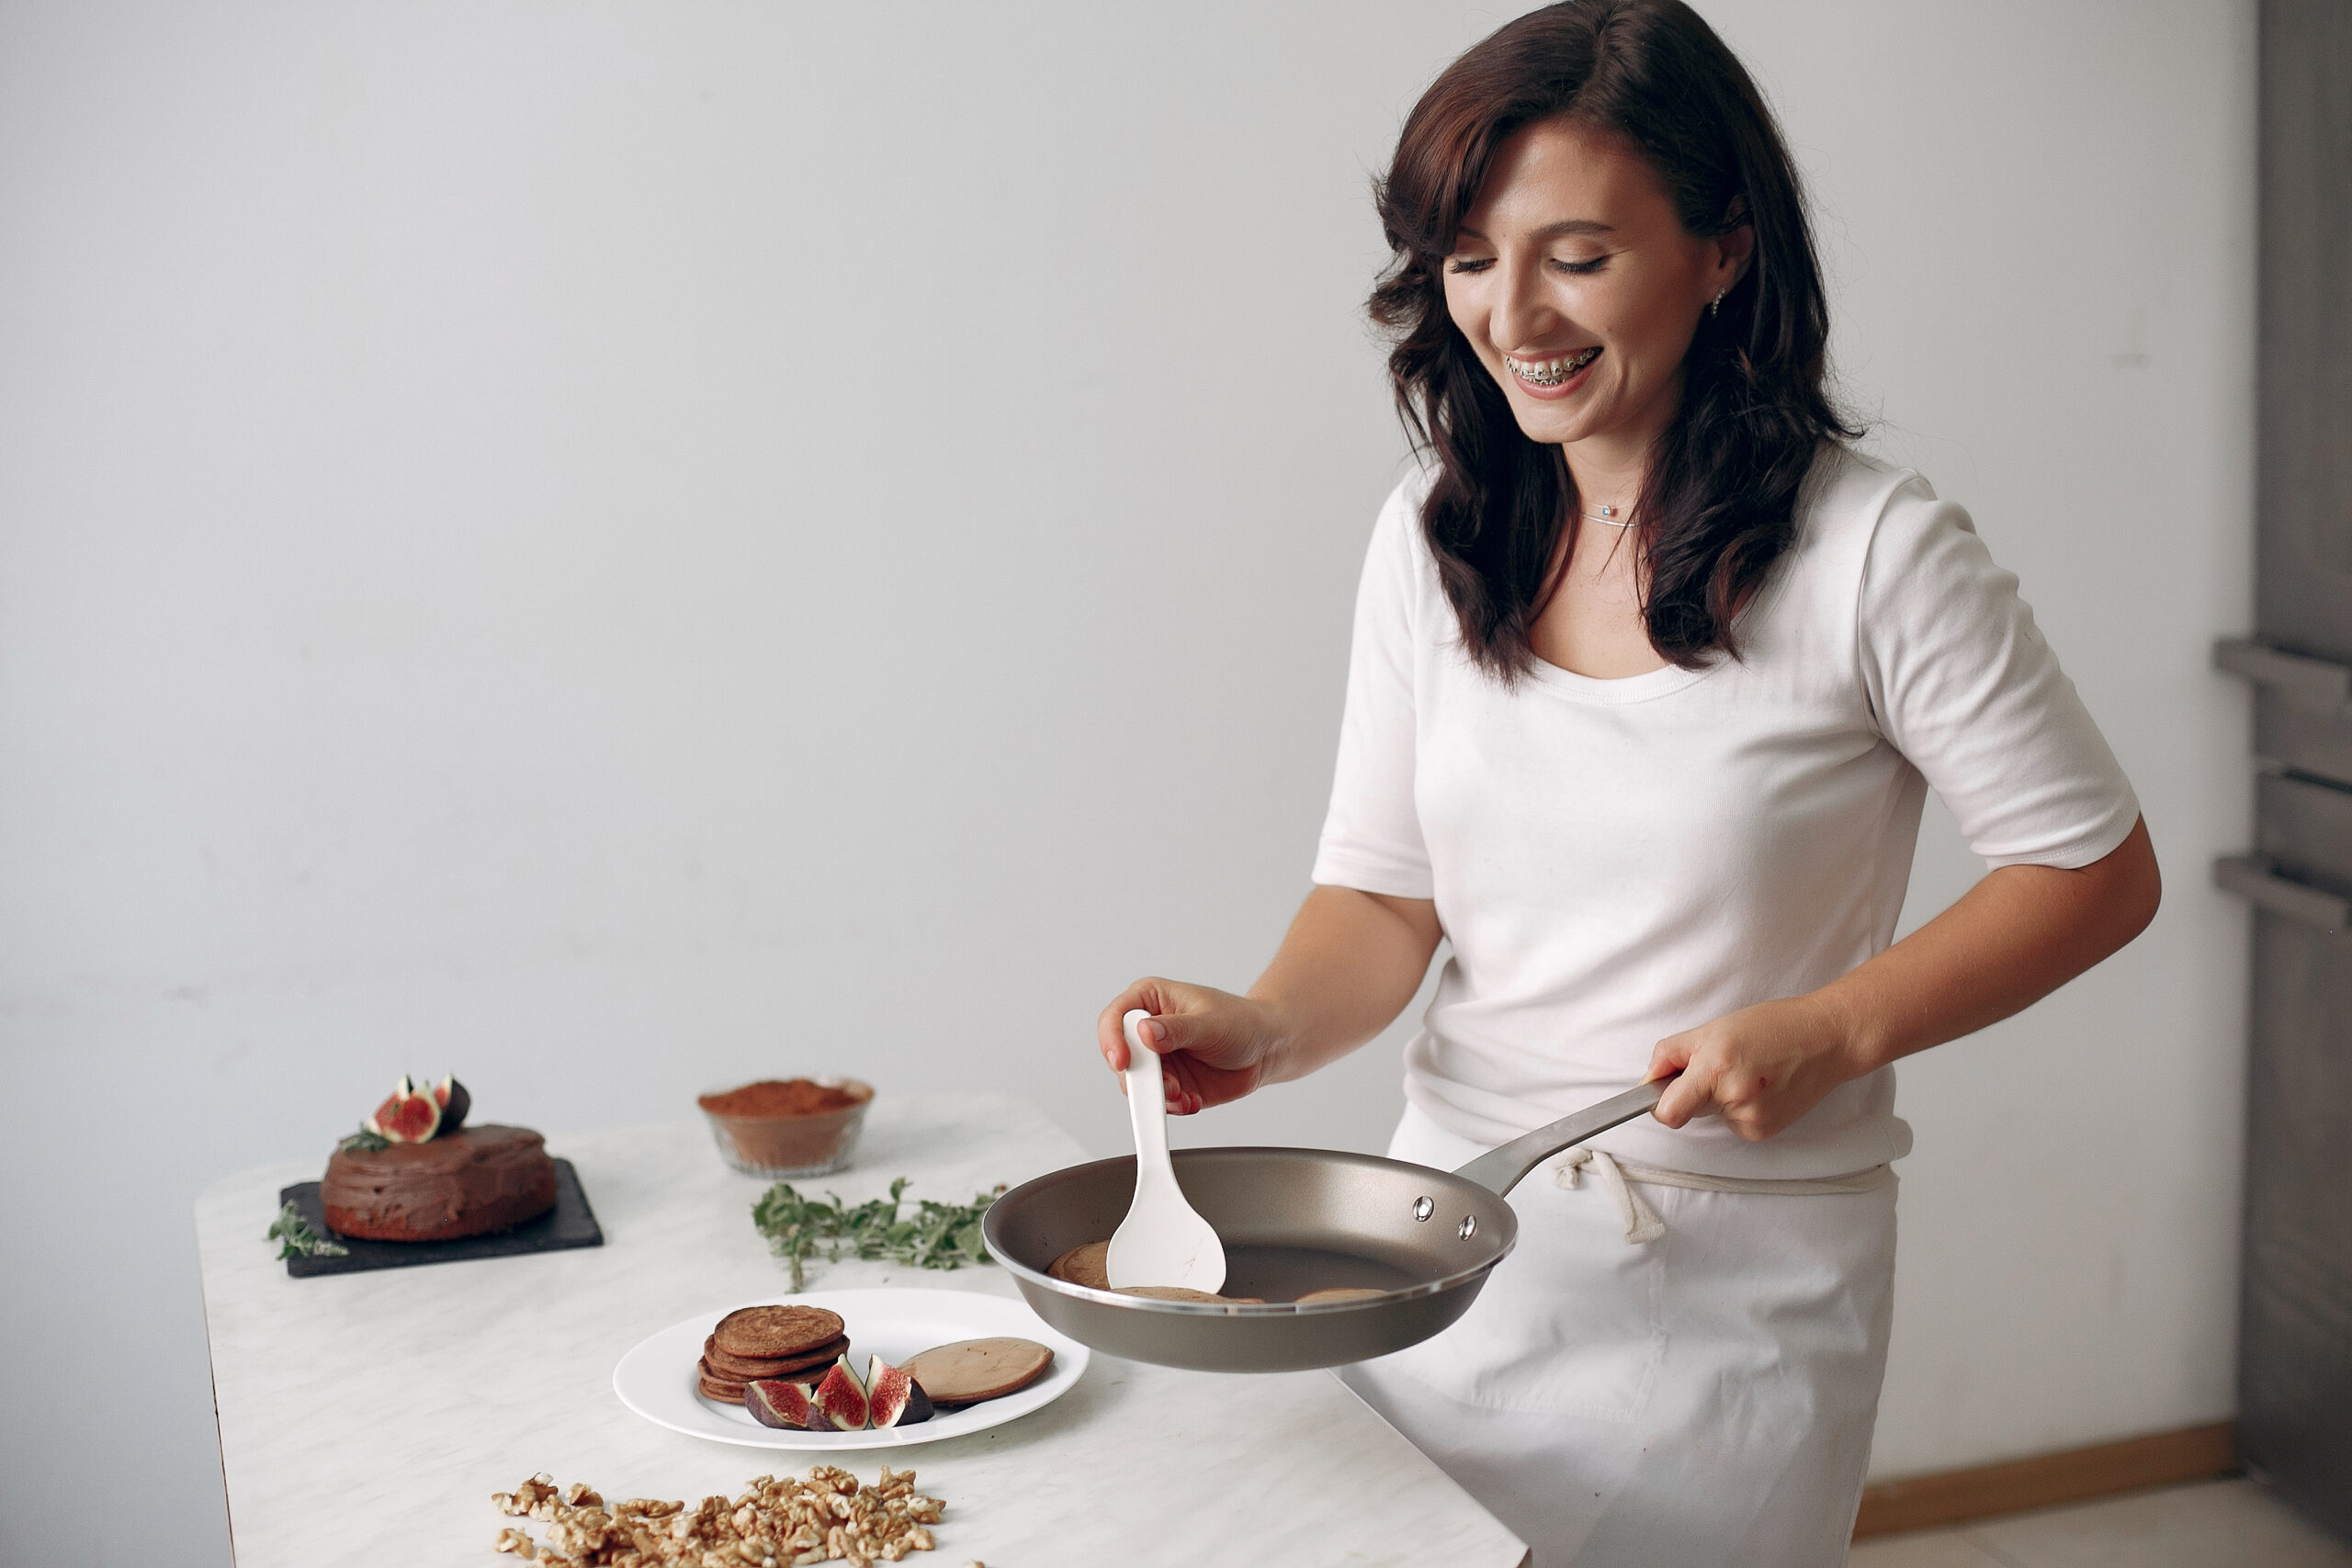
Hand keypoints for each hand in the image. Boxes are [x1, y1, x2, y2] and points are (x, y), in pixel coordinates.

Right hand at [1096, 977, 1286, 1115]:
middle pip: (1121, 1058)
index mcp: (1150, 1001)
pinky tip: (1192, 1100)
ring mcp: (1158, 1061)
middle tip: (1165, 1085)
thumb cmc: (1242, 1021)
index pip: (1114, 1019)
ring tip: (1184, 1095)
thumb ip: (1176, 1029)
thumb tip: (1145, 1032)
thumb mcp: (1210, 1022)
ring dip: (1158, 1096)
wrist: (1268, 1049)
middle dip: (1141, 1077)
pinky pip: (1158, 1103)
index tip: (1123, 1061)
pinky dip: (1172, 1107)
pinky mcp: (1170, 1085)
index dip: (1112, 1041)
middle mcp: (1148, 1032)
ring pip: (1137, 1085)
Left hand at [1644, 992, 1866, 1141]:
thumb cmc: (1772, 1027)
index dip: (1658, 1105)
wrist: (1827, 1040)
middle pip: (1688, 1110)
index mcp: (1715, 1068)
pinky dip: (1740, 1107)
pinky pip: (1733, 1123)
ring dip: (1720, 1098)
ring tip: (1749, 1071)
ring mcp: (1752, 1119)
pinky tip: (1761, 1086)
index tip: (1657, 1094)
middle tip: (1720, 1065)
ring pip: (1713, 1116)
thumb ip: (1671, 1054)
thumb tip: (1647, 1081)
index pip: (1668, 1113)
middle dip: (1693, 1091)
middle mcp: (1734, 1098)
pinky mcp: (1764, 1132)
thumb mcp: (1713, 1028)